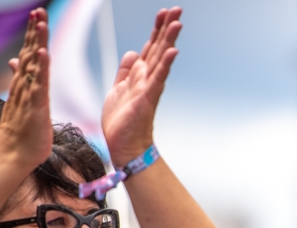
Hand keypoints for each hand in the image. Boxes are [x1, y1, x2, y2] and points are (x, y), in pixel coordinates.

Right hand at [0, 8, 52, 167]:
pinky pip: (38, 83)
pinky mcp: (36, 106)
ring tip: (41, 23)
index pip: (29, 55)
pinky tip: (43, 52)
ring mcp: (29, 95)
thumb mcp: (23, 101)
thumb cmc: (21, 132)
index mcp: (25, 85)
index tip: (37, 16)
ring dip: (38, 43)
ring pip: (34, 64)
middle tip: (39, 11)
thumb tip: (15, 62)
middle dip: (35, 32)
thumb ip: (21, 81)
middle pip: (30, 53)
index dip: (33, 36)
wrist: (13, 154)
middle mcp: (25, 86)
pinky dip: (41, 67)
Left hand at [101, 8, 181, 166]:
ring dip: (169, 40)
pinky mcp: (147, 99)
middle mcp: (148, 78)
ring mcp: (149, 88)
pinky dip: (165, 65)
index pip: (150, 47)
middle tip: (178, 9)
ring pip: (160, 59)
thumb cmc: (122, 122)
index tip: (164, 12)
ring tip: (178, 23)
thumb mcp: (118, 89)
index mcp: (139, 75)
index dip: (156, 29)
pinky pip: (157, 79)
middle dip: (166, 28)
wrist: (124, 146)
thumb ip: (125, 71)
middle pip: (158, 48)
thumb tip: (132, 52)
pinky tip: (172, 52)